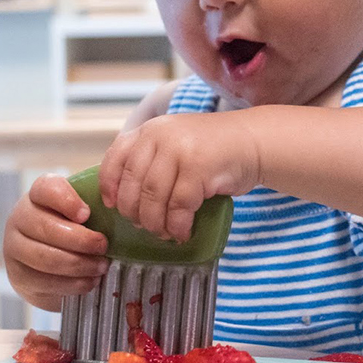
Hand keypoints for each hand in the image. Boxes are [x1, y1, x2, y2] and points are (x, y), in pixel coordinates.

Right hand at [3, 174, 108, 310]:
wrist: (52, 257)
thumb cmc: (75, 226)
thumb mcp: (83, 208)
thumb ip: (96, 201)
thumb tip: (120, 203)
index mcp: (38, 194)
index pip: (46, 189)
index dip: (67, 201)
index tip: (87, 214)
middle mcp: (21, 217)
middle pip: (46, 227)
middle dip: (80, 240)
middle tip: (103, 246)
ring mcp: (15, 248)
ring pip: (44, 258)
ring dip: (78, 265)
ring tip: (101, 266)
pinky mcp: (18, 276)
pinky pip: (44, 281)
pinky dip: (71, 284)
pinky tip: (89, 281)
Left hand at [99, 112, 259, 241]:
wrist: (253, 141)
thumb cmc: (213, 148)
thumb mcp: (176, 142)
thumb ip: (151, 160)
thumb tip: (125, 199)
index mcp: (150, 130)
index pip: (116, 158)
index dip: (109, 185)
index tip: (113, 205)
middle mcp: (160, 136)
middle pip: (133, 184)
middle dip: (135, 212)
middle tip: (144, 226)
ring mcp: (180, 150)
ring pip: (153, 198)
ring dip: (156, 223)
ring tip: (164, 233)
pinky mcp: (198, 168)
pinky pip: (179, 206)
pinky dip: (178, 225)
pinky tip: (182, 232)